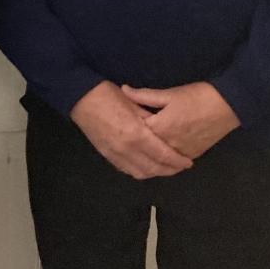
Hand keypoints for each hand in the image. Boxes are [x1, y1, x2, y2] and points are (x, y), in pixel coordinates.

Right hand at [70, 81, 192, 179]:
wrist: (80, 98)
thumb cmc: (108, 95)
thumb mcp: (134, 104)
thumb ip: (150, 119)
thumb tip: (164, 130)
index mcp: (137, 134)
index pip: (163, 155)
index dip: (178, 161)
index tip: (188, 162)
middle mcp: (127, 149)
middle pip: (154, 168)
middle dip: (170, 170)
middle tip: (180, 166)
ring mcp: (115, 154)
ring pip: (141, 173)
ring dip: (155, 173)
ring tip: (165, 168)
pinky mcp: (107, 155)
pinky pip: (127, 169)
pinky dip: (140, 171)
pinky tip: (146, 166)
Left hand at [122, 82, 239, 158]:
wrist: (228, 106)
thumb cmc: (196, 97)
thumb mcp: (169, 94)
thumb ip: (144, 95)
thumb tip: (123, 90)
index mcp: (161, 128)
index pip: (137, 133)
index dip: (127, 128)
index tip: (119, 125)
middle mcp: (170, 145)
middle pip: (147, 149)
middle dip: (136, 145)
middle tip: (123, 142)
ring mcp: (182, 152)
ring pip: (160, 160)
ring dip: (149, 156)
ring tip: (136, 151)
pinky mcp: (193, 155)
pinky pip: (174, 162)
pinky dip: (164, 161)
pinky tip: (156, 156)